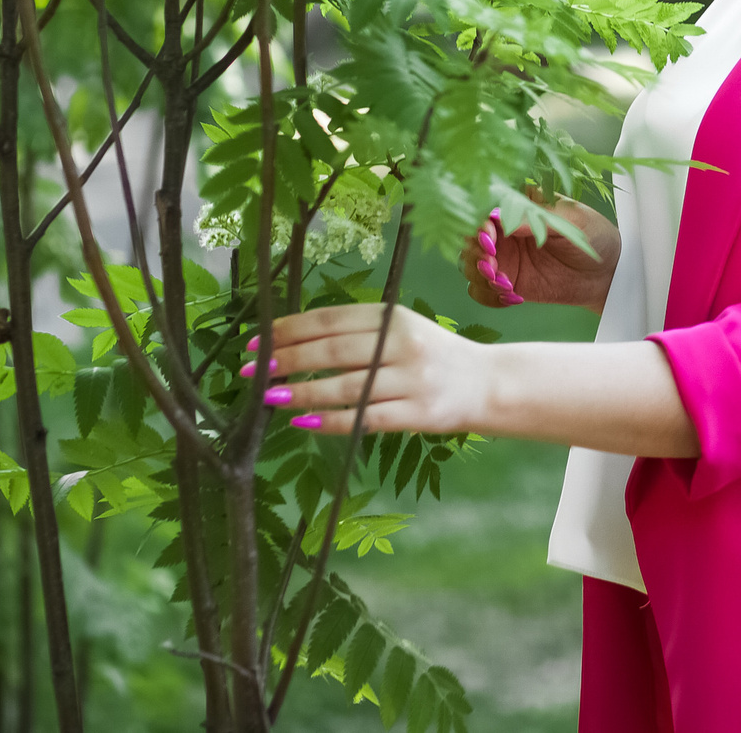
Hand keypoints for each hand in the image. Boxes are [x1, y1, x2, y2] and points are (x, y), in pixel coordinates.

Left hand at [253, 304, 493, 435]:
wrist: (488, 384)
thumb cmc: (434, 356)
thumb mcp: (402, 331)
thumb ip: (359, 334)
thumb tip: (294, 344)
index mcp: (395, 318)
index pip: (332, 320)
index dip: (291, 330)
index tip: (258, 341)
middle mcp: (404, 344)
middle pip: (334, 351)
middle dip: (287, 360)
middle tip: (253, 371)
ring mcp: (412, 380)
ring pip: (346, 387)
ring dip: (302, 393)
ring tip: (270, 399)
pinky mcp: (418, 413)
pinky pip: (366, 418)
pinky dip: (332, 421)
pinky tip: (305, 423)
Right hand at [460, 189, 618, 311]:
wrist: (607, 273)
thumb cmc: (594, 235)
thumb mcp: (574, 220)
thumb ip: (540, 219)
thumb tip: (504, 219)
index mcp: (518, 205)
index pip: (484, 207)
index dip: (478, 221)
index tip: (489, 236)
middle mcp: (504, 230)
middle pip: (468, 238)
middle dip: (474, 253)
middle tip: (492, 266)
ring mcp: (503, 257)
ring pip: (469, 265)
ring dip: (479, 276)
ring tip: (507, 284)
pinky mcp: (506, 282)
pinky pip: (481, 291)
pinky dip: (489, 296)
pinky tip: (513, 296)